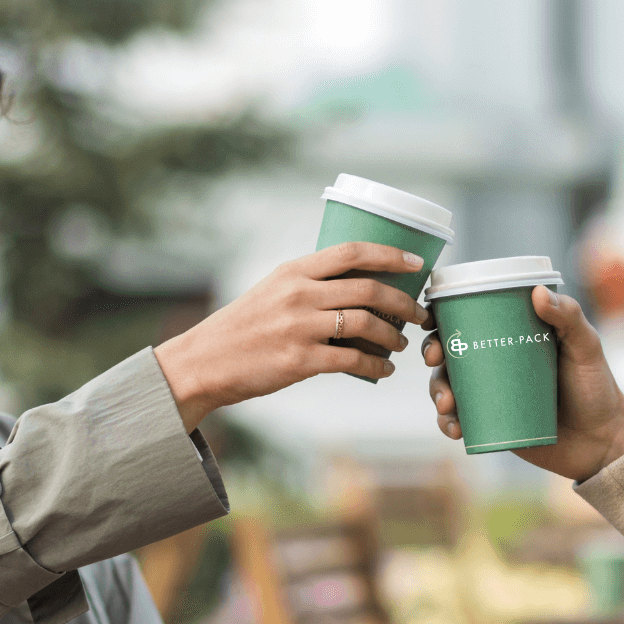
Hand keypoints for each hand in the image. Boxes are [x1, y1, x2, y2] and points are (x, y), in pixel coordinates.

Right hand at [157, 242, 428, 429]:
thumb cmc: (242, 328)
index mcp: (294, 272)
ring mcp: (299, 327)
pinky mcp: (299, 360)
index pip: (351, 252)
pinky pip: (352, 361)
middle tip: (420, 313)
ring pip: (365, 324)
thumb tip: (356, 291)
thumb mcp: (272, 292)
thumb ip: (309, 287)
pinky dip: (376, 366)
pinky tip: (383, 371)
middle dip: (403, 302)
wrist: (203, 362)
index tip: (417, 264)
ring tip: (400, 344)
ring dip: (393, 336)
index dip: (391, 255)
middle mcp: (298, 294)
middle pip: (369, 289)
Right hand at [424, 286, 623, 481]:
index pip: (469, 318)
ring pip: (448, 385)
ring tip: (447, 404)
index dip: (442, 315)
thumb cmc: (597, 388)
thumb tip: (537, 293)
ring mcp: (491, 394)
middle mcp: (496, 362)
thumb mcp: (586, 347)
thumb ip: (569, 318)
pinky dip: (448, 423)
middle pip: (450, 350)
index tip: (432, 319)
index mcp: (511, 335)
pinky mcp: (491, 424)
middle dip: (431, 352)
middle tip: (436, 359)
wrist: (604, 442)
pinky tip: (453, 428)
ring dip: (436, 391)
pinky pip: (459, 421)